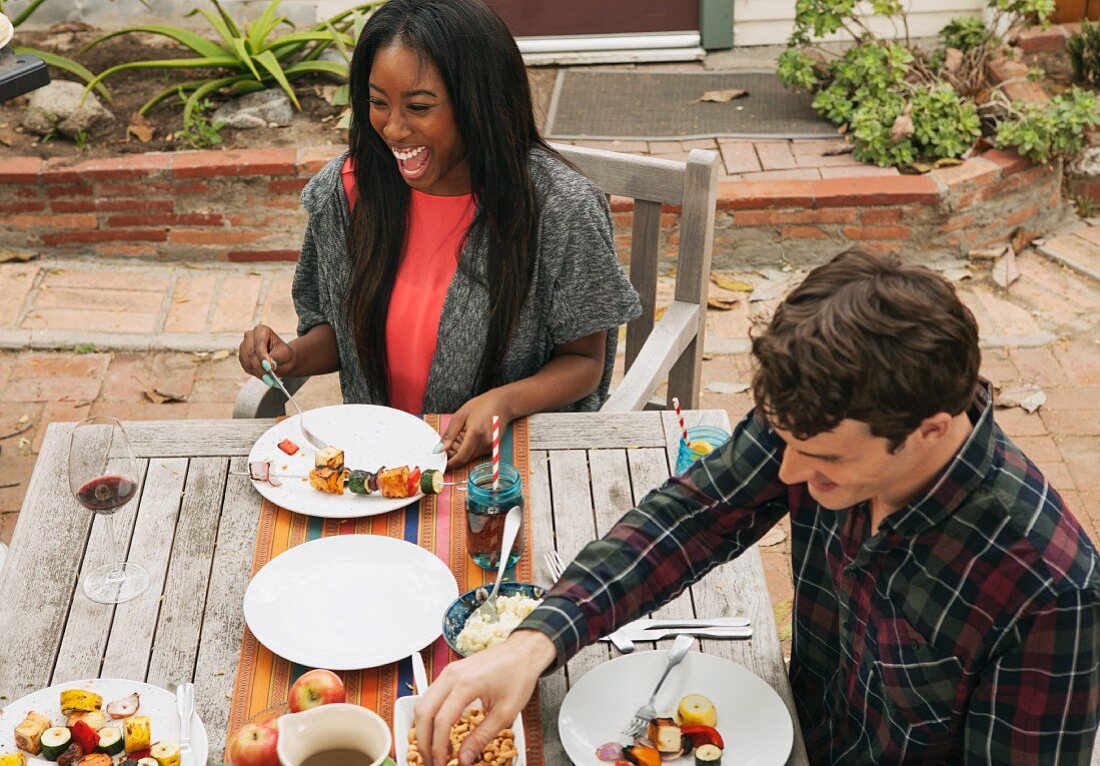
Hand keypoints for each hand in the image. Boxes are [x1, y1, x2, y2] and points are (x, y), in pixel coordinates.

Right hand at [239, 324, 294, 381]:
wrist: (282, 360)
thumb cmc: (284, 354)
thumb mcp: (285, 354)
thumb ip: (276, 357)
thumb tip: (268, 365)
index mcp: (261, 330)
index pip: (259, 344)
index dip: (263, 356)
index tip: (269, 367)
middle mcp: (249, 336)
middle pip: (250, 353)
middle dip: (260, 367)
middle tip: (269, 377)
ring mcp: (243, 347)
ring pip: (247, 362)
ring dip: (258, 372)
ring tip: (269, 379)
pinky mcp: (242, 358)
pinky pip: (246, 367)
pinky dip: (255, 374)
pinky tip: (264, 376)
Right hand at [413, 630, 555, 765]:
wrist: (524, 651)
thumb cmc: (519, 676)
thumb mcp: (505, 712)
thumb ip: (482, 737)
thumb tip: (463, 759)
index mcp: (466, 684)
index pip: (441, 721)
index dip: (438, 747)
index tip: (441, 764)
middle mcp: (451, 675)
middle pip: (423, 712)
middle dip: (423, 741)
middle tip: (433, 761)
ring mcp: (448, 671)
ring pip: (422, 703)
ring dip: (423, 728)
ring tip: (435, 749)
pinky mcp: (449, 672)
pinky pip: (430, 696)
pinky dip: (429, 716)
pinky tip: (438, 730)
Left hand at [439, 390, 510, 469]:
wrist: (503, 403)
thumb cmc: (482, 405)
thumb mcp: (460, 416)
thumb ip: (449, 435)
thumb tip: (439, 449)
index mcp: (476, 434)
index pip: (460, 457)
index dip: (450, 462)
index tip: (441, 461)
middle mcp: (485, 443)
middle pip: (464, 458)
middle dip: (454, 453)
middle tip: (454, 437)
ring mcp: (490, 447)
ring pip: (470, 457)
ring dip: (462, 450)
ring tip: (465, 432)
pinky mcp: (492, 448)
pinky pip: (476, 453)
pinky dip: (469, 448)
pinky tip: (472, 434)